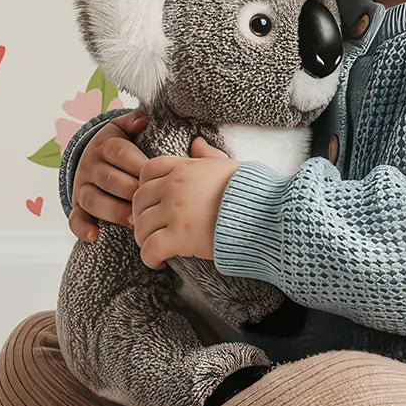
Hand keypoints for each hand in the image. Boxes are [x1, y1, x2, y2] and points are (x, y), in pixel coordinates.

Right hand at [69, 107, 147, 242]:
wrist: (94, 157)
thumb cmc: (120, 146)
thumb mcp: (124, 130)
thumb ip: (133, 122)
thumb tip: (142, 118)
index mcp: (106, 145)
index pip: (121, 153)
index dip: (138, 165)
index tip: (155, 176)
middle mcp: (90, 166)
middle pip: (108, 179)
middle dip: (130, 191)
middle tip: (150, 202)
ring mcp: (82, 187)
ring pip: (93, 199)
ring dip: (112, 211)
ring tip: (133, 221)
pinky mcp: (77, 205)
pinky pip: (75, 218)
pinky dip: (81, 228)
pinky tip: (94, 236)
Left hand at [131, 135, 241, 268]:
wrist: (265, 213)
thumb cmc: (251, 191)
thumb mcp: (227, 164)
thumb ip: (207, 155)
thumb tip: (197, 143)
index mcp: (185, 168)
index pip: (148, 170)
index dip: (144, 185)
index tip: (153, 200)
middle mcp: (174, 186)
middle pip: (140, 199)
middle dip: (141, 214)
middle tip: (151, 227)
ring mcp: (175, 211)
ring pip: (141, 225)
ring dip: (143, 238)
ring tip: (154, 246)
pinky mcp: (179, 237)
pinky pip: (150, 248)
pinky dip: (150, 258)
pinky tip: (159, 262)